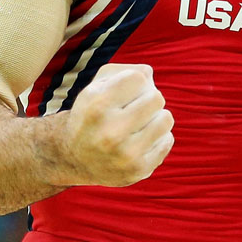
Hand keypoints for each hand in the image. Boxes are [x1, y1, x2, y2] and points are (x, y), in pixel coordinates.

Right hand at [61, 63, 174, 187]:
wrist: (73, 157)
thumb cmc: (92, 113)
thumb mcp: (95, 85)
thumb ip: (124, 71)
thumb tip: (149, 75)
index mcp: (96, 106)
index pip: (139, 78)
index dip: (134, 81)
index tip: (124, 91)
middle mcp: (110, 132)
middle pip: (156, 98)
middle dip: (148, 98)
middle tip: (135, 107)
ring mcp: (125, 155)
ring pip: (166, 119)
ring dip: (156, 117)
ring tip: (140, 122)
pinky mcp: (138, 171)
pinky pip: (167, 140)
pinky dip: (158, 137)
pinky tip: (141, 139)